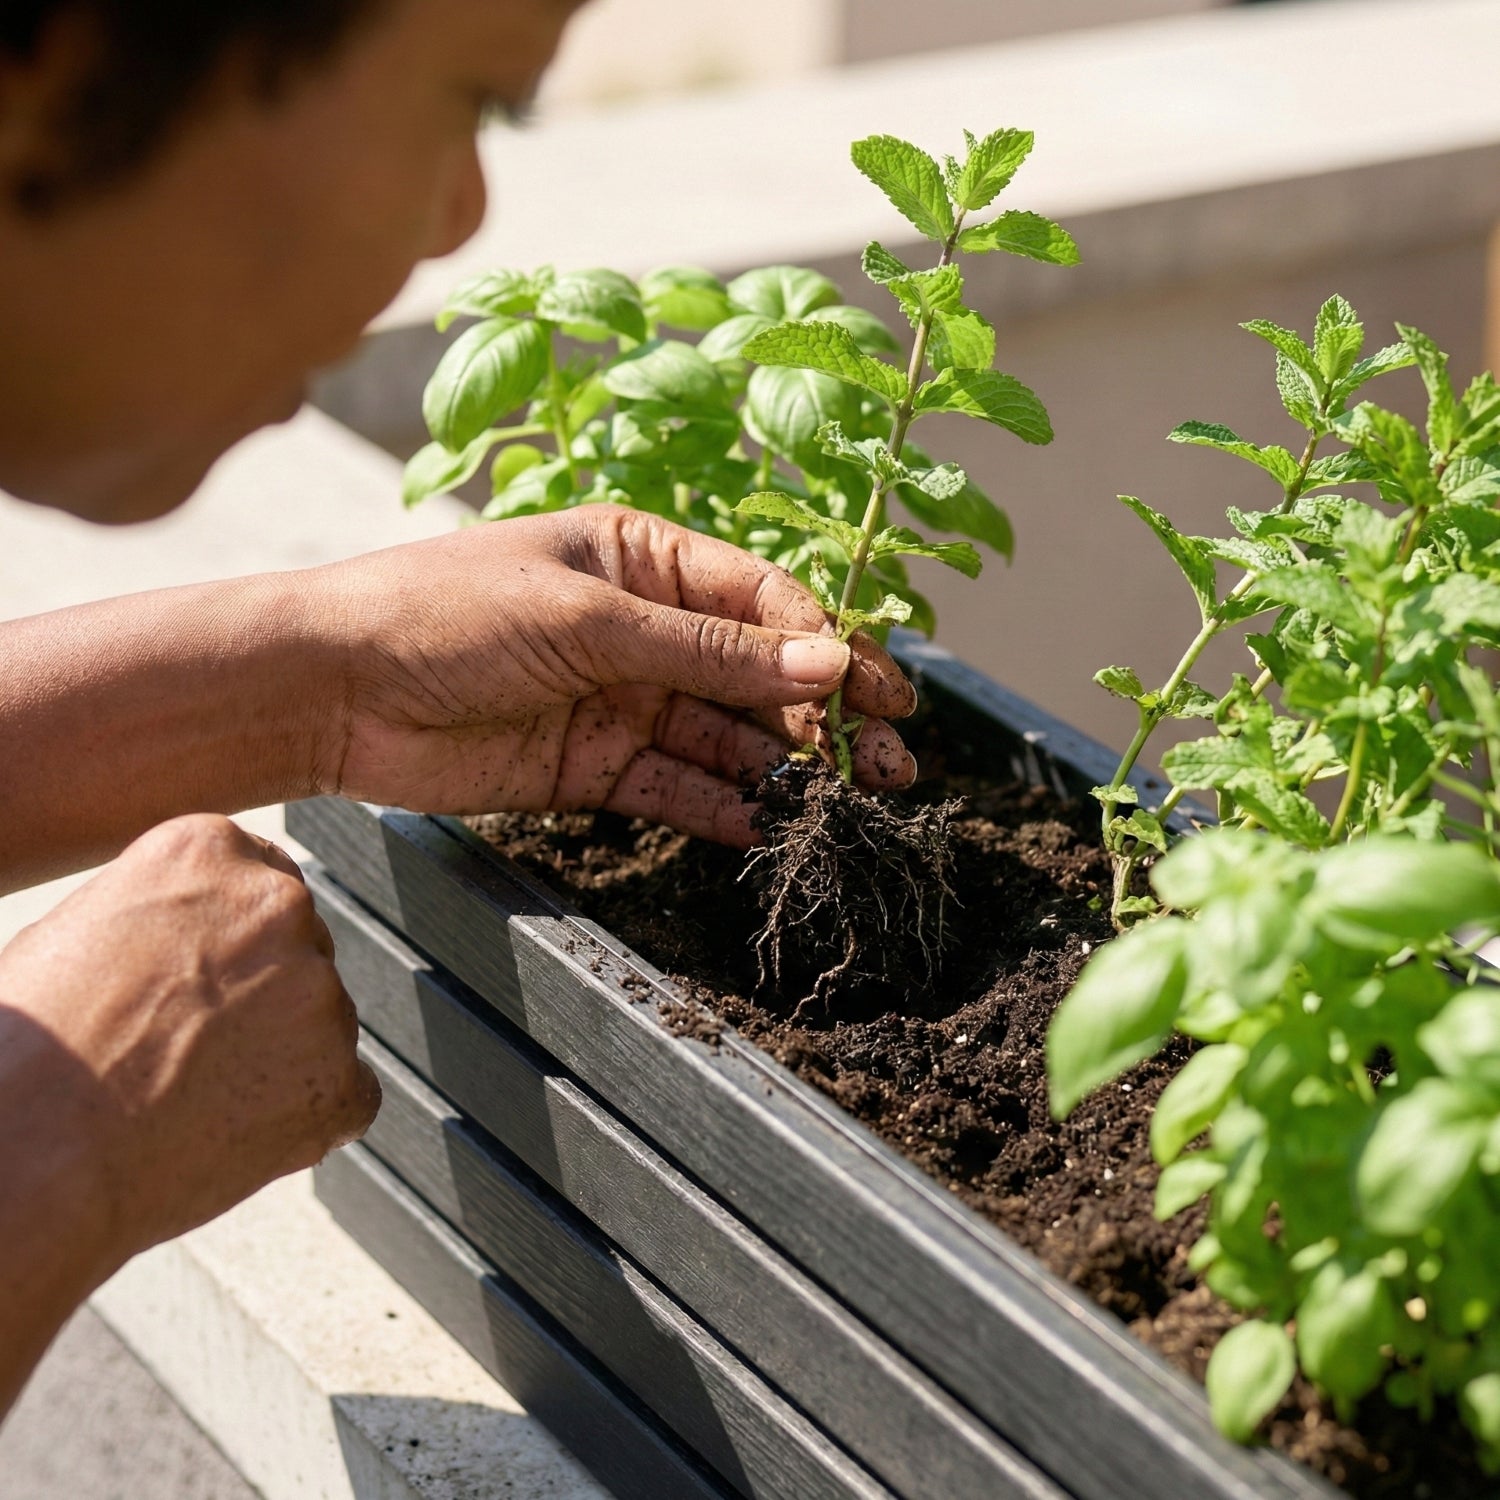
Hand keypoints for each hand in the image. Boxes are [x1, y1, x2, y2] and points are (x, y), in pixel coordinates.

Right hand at [0, 815, 378, 1260]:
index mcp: (211, 851)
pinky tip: (228, 1133)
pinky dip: (301, 1118)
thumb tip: (196, 931)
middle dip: (262, 992)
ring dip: (278, 1054)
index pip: (259, 881)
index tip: (200, 980)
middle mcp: (280, 906)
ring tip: (186, 1095)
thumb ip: (163, 911)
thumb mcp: (81, 928)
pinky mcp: (343, 1078)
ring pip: (320, 1020)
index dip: (231, 941)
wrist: (33, 1149)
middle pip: (298, 947)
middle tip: (187, 1047)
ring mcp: (322, 992)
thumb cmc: (30, 1047)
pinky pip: (344, 1095)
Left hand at [320, 505, 918, 845]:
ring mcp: (620, 700)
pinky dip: (720, 807)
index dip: (826, 645)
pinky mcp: (592, 766)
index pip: (761, 601)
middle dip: (826, 716)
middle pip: (756, 674)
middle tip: (895, 764)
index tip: (878, 693)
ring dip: (786, 769)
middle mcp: (640, 629)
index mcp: (643, 559)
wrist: (331, 691)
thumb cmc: (447, 614)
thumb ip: (708, 653)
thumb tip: (828, 665)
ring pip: (725, 736)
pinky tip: (770, 827)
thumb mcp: (588, 620)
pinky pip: (675, 786)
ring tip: (849, 805)